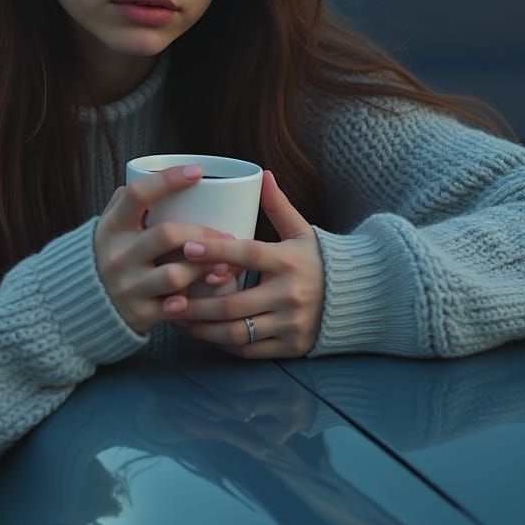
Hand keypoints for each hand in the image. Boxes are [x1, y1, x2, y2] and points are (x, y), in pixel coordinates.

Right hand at [94, 164, 242, 334]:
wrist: (83, 308)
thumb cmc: (108, 258)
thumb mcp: (107, 228)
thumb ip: (123, 203)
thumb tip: (144, 173)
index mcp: (111, 228)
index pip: (138, 194)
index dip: (169, 180)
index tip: (198, 172)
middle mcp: (117, 256)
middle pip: (167, 235)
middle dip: (203, 233)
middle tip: (227, 236)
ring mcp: (127, 287)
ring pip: (175, 274)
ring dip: (204, 268)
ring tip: (223, 265)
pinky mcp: (139, 314)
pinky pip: (175, 307)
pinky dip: (195, 300)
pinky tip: (208, 292)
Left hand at [168, 171, 324, 357]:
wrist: (357, 298)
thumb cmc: (318, 261)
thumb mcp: (302, 232)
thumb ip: (278, 206)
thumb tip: (262, 174)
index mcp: (289, 261)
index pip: (248, 255)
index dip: (216, 252)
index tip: (187, 247)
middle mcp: (290, 295)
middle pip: (234, 303)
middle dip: (197, 303)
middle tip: (168, 296)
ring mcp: (289, 324)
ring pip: (237, 332)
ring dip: (202, 328)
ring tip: (177, 318)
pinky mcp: (290, 347)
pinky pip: (248, 350)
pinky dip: (221, 343)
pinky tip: (202, 333)